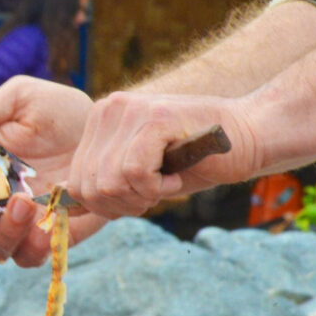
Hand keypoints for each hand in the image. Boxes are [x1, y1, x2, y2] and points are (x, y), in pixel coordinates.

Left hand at [68, 90, 259, 218]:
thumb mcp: (140, 175)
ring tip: (167, 182)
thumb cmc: (196, 160)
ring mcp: (129, 109)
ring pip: (109, 182)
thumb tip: (64, 204)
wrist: (251, 135)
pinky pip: (134, 173)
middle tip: (155, 193)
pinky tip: (176, 177)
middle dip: (122, 205)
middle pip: (88, 186)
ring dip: (141, 197)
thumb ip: (103, 182)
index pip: (75, 183)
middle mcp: (107, 109)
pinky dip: (156, 188)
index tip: (138, 198)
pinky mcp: (155, 117)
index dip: (106, 206)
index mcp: (99, 122)